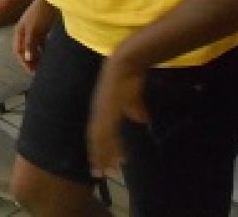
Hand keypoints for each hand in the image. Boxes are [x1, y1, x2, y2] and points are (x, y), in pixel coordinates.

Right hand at [14, 0, 56, 71]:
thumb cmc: (41, 13)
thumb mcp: (35, 30)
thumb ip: (30, 45)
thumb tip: (27, 59)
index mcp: (19, 32)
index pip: (18, 51)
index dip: (24, 62)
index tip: (33, 71)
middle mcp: (24, 31)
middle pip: (25, 49)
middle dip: (31, 60)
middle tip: (39, 70)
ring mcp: (33, 28)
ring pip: (34, 46)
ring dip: (38, 55)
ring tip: (45, 64)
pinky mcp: (42, 27)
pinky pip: (41, 41)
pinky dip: (44, 48)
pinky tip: (50, 52)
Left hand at [87, 53, 149, 171]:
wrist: (127, 63)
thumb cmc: (130, 77)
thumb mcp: (133, 97)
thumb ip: (135, 108)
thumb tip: (142, 119)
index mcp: (101, 110)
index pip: (96, 134)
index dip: (97, 149)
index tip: (100, 163)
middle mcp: (98, 113)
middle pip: (95, 140)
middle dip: (98, 158)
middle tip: (100, 175)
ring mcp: (102, 112)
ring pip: (100, 141)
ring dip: (104, 156)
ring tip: (110, 171)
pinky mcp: (109, 112)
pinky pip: (108, 134)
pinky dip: (112, 147)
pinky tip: (118, 157)